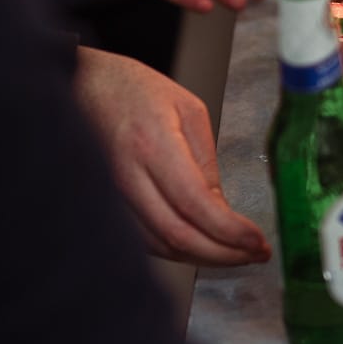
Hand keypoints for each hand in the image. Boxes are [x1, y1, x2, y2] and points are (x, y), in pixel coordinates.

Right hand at [73, 46, 270, 265]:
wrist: (84, 87)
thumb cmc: (136, 91)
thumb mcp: (189, 111)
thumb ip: (206, 163)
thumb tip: (223, 211)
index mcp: (152, 144)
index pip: (194, 204)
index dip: (230, 231)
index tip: (258, 242)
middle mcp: (125, 175)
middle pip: (177, 235)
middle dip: (222, 254)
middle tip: (255, 255)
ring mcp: (110, 195)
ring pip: (160, 246)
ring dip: (202, 257)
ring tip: (236, 253)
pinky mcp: (104, 207)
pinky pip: (144, 241)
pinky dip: (177, 250)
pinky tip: (203, 245)